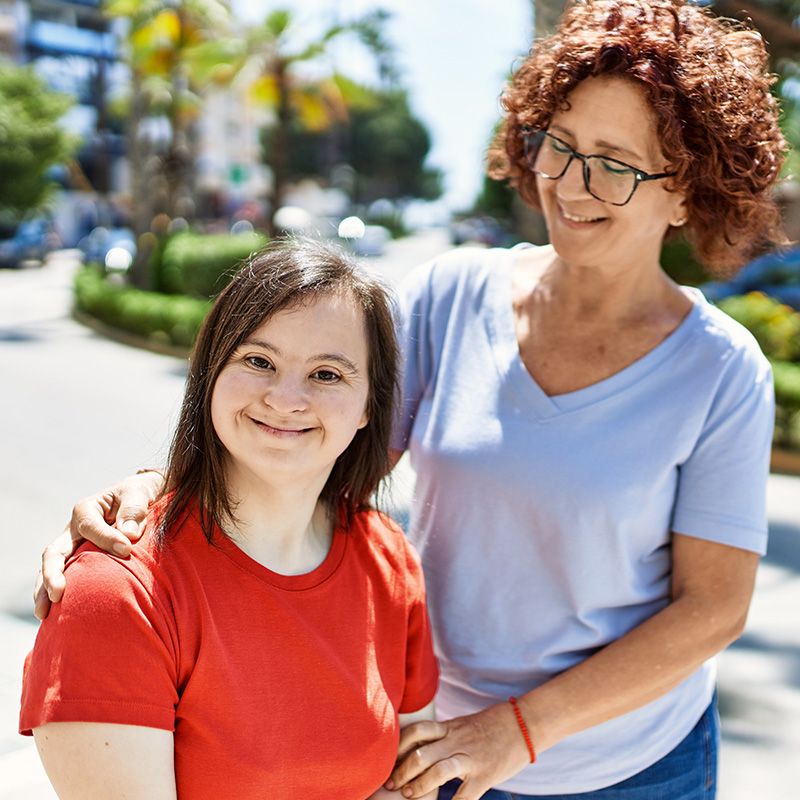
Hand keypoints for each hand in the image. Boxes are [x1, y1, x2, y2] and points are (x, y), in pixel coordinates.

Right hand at [33, 471, 163, 618]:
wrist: (140, 499)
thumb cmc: (139, 495)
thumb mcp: (140, 494)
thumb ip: (134, 509)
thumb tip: (128, 534)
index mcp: (87, 509)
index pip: (90, 526)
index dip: (107, 538)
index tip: (127, 550)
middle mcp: (73, 529)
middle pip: (54, 552)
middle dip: (53, 573)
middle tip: (58, 593)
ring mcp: (73, 546)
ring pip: (52, 569)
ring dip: (45, 590)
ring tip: (44, 614)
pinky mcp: (78, 560)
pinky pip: (64, 577)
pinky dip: (55, 593)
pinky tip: (54, 616)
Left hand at [386, 703, 530, 799]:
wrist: (524, 723)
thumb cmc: (493, 725)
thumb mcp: (464, 723)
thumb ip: (444, 734)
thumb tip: (422, 745)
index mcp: (449, 728)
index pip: (416, 731)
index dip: (398, 745)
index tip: (387, 758)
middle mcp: (456, 741)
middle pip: (420, 753)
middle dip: (401, 770)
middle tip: (390, 783)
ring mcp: (470, 759)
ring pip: (437, 771)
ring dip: (419, 785)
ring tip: (408, 794)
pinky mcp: (485, 776)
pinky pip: (464, 797)